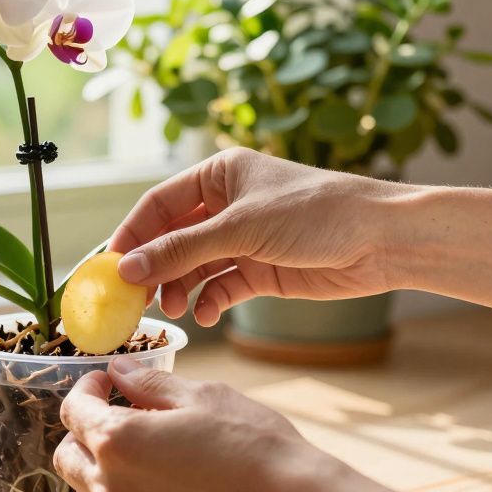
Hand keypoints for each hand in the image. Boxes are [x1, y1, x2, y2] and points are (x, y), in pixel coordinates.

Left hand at [54, 360, 491, 491]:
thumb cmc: (253, 443)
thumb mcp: (200, 395)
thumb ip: (148, 383)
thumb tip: (119, 371)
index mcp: (117, 440)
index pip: (74, 410)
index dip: (88, 388)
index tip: (107, 382)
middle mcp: (112, 487)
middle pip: (67, 455)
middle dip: (82, 429)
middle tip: (114, 412)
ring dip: (93, 469)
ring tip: (129, 452)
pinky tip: (151, 485)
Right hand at [110, 147, 414, 325]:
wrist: (383, 240)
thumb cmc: (317, 213)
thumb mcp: (241, 228)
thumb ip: (181, 250)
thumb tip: (126, 267)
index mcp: (219, 175)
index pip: (158, 204)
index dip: (131, 234)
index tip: (109, 266)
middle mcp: (227, 205)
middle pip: (172, 238)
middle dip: (154, 268)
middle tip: (135, 298)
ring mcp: (244, 240)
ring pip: (194, 266)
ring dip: (180, 288)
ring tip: (174, 310)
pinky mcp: (262, 270)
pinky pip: (221, 287)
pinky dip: (210, 302)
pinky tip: (206, 315)